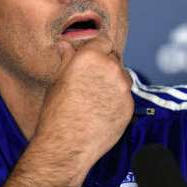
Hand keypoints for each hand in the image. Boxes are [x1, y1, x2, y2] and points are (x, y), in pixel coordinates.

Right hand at [35, 36, 133, 178]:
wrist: (67, 146)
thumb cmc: (56, 113)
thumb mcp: (57, 81)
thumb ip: (67, 59)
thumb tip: (65, 45)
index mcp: (90, 57)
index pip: (103, 41)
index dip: (96, 48)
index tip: (90, 56)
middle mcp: (110, 69)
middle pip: (114, 58)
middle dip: (104, 65)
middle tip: (89, 80)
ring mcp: (122, 89)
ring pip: (121, 77)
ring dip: (112, 82)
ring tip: (93, 98)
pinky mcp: (129, 106)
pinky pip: (125, 96)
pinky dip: (116, 100)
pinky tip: (100, 111)